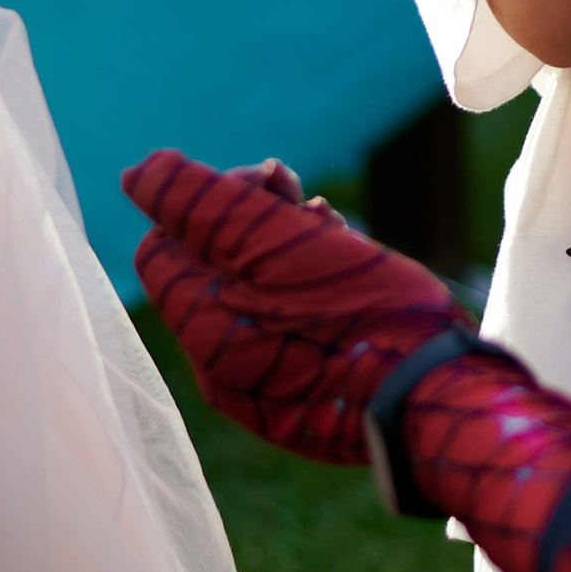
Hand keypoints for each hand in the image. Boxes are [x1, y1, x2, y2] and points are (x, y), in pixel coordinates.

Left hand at [124, 148, 459, 462]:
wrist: (434, 399)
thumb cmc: (359, 315)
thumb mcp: (278, 240)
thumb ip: (202, 204)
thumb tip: (136, 172)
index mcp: (204, 329)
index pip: (163, 244)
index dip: (205, 200)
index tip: (261, 184)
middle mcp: (220, 366)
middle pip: (209, 266)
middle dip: (250, 215)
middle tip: (297, 191)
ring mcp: (261, 386)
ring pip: (252, 292)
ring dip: (283, 242)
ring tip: (330, 221)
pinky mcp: (303, 393)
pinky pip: (284, 328)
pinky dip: (306, 285)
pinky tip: (343, 258)